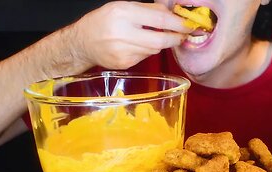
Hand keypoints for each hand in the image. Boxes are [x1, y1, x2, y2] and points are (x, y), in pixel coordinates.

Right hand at [70, 1, 190, 69]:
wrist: (82, 43)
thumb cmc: (104, 21)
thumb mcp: (123, 7)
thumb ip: (148, 10)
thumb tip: (173, 15)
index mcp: (123, 13)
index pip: (160, 20)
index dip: (178, 24)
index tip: (189, 25)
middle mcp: (122, 33)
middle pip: (160, 40)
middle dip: (176, 38)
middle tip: (183, 35)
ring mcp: (123, 51)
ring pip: (154, 49)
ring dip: (159, 43)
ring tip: (151, 36)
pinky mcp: (124, 64)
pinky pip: (145, 57)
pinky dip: (146, 50)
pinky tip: (136, 45)